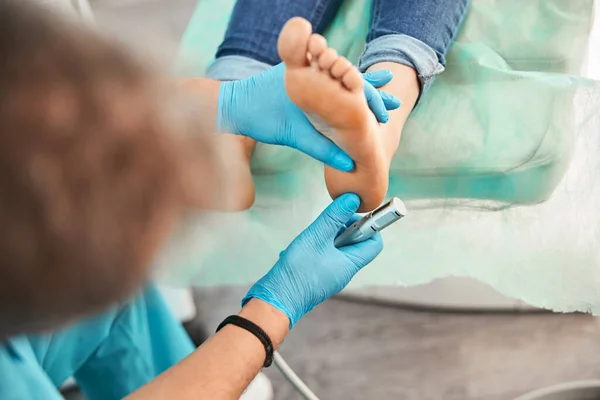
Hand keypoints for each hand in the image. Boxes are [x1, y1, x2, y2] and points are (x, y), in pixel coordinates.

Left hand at [218, 63, 399, 171]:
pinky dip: (345, 97)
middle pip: (352, 83)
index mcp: (316, 81)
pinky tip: (357, 107)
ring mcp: (309, 81)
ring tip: (385, 104)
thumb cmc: (260, 118)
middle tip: (395, 104)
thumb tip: (349, 164)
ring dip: (361, 95)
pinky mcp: (302, 88)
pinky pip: (330, 91)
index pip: (353, 87)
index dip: (373, 100)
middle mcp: (315, 76)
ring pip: (343, 86)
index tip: (389, 112)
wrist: (235, 106)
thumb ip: (322, 148)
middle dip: (373, 95)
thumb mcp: (294, 134)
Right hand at [242, 194, 382, 327]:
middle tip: (325, 225)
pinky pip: (323, 256)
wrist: (277, 299)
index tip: (350, 215)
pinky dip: (314, 248)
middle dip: (341, 228)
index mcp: (351, 263)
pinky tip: (299, 249)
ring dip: (325, 237)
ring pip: (336, 248)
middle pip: (354, 243)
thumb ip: (334, 216)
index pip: (374, 242)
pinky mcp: (318, 277)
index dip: (367, 225)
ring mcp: (331, 275)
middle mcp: (344, 271)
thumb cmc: (298, 271)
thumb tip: (352, 199)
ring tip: (309, 238)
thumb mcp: (316, 237)